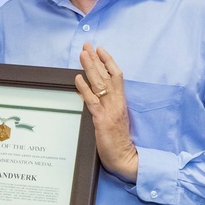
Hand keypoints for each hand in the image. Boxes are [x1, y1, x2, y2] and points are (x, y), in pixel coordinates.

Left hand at [76, 42, 137, 182]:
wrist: (126, 159)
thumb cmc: (120, 141)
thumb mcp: (116, 118)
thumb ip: (109, 105)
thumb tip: (97, 91)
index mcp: (122, 102)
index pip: (117, 76)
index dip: (108, 61)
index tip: (100, 49)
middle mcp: (117, 103)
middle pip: (107, 75)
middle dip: (96, 59)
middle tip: (87, 45)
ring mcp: (110, 111)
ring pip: (100, 84)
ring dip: (90, 68)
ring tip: (83, 54)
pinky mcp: (102, 121)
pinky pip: (92, 101)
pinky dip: (84, 88)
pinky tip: (78, 78)